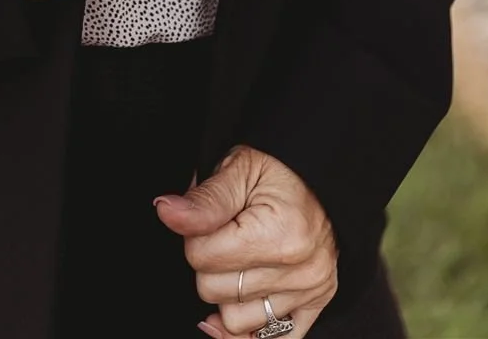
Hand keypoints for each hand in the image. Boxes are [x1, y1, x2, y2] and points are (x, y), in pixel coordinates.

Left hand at [154, 145, 337, 336]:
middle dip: (208, 262)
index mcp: (280, 234)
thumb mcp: (238, 167)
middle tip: (222, 234)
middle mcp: (300, 270)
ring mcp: (309, 291)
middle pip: (213, 291)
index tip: (208, 217)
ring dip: (227, 292)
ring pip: (235, 320)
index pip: (201, 257)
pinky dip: (247, 330)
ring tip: (238, 259)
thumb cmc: (280, 167)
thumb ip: (203, 200)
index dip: (194, 234)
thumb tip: (166, 211)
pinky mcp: (314, 304)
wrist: (321, 172)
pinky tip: (235, 307)